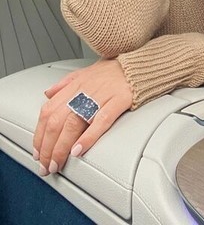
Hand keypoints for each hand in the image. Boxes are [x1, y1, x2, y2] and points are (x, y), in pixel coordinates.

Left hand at [33, 59, 132, 175]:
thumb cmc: (113, 71)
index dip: (40, 134)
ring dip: (62, 147)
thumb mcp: (85, 71)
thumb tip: (47, 94)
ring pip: (73, 123)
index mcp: (74, 85)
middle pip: (57, 121)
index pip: (48, 112)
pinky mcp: (118, 100)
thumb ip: (64, 83)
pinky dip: (88, 137)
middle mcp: (84, 90)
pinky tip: (79, 150)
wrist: (138, 65)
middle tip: (47, 165)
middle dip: (48, 147)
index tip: (38, 152)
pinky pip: (101, 120)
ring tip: (58, 163)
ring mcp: (100, 96)